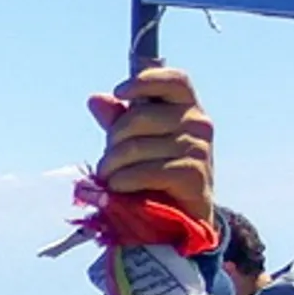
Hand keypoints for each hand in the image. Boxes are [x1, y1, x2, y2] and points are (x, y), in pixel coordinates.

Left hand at [86, 65, 216, 221]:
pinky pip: (145, 172)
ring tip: (109, 178)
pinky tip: (118, 188)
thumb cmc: (157, 171)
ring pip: (135, 147)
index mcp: (187, 107)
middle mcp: (198, 122)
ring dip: (112, 166)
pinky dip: (123, 181)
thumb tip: (95, 99)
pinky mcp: (193, 175)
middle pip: (139, 117)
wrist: (184, 214)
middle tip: (107, 161)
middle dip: (113, 140)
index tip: (119, 92)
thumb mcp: (137, 140)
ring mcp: (198, 148)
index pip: (174, 80)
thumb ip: (118, 119)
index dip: (145, 81)